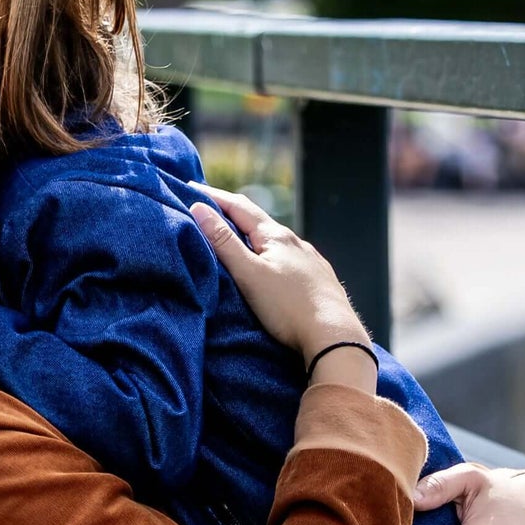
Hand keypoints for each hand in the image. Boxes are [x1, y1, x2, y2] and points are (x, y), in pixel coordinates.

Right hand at [189, 185, 370, 381]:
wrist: (333, 336)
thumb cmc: (288, 307)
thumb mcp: (249, 274)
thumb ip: (223, 243)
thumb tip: (199, 209)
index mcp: (276, 236)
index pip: (239, 207)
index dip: (213, 197)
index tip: (191, 189)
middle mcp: (295, 243)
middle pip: (258, 222)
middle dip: (233, 215)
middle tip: (210, 210)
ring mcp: (309, 261)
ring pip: (275, 243)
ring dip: (253, 237)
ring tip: (237, 240)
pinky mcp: (317, 281)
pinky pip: (288, 261)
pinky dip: (270, 257)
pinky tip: (270, 267)